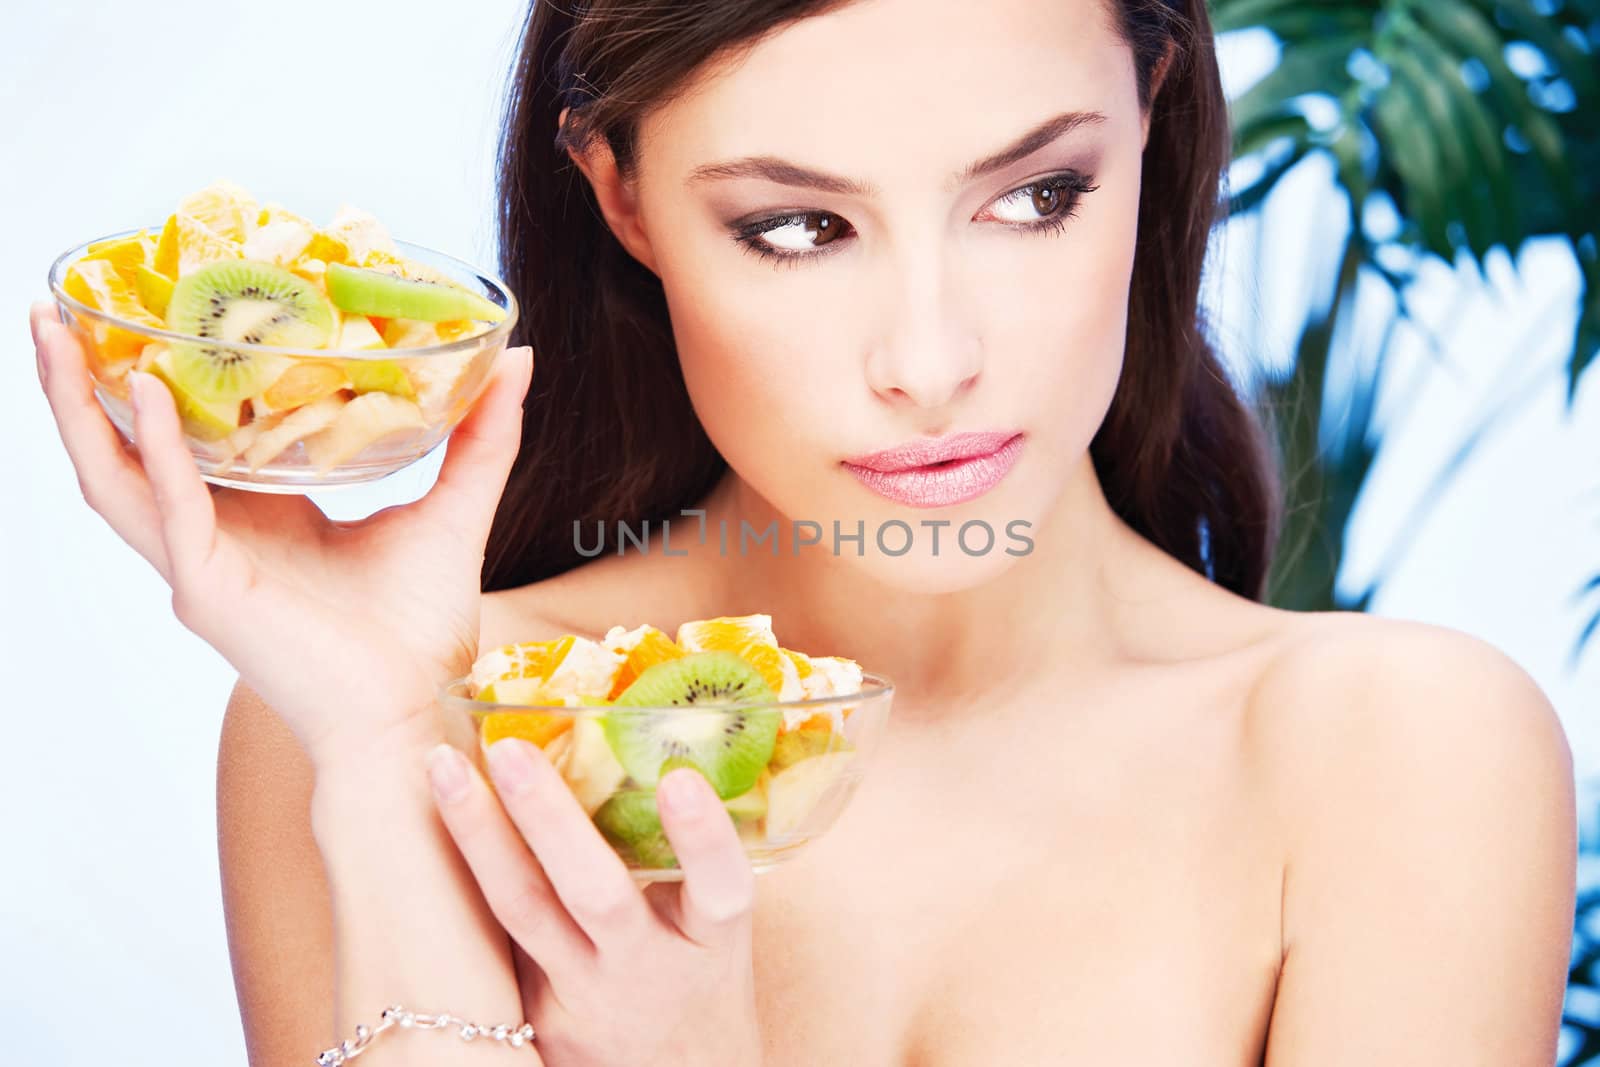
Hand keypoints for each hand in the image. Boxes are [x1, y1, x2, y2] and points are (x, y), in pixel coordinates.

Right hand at [31, 301, 534, 768]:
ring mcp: (203, 566)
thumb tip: (516, 357)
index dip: (167, 379)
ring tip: (53, 329)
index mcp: (259, 522)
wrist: (420, 711)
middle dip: (85, 381)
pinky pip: (171, 509)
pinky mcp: (211, 590)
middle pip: (126, 451)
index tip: (159, 309)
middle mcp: (216, 540)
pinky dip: (157, 451)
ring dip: (77, 406)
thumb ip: (480, 434)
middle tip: (63, 305)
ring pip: (114, 477)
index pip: (193, 441)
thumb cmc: (423, 631)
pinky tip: (146, 393)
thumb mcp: (452, 509)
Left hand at [426, 738, 763, 1066]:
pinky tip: (429, 817)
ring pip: (524, 913)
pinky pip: (493, 935)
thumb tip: (640, 735)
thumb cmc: (698, 979)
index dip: (702, 838)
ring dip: (480, 835)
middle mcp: (646, 968)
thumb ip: (683, 855)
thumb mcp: (713, 927)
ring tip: (443, 767)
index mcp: (711, 941)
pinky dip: (462, 871)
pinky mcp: (531, 1015)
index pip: (720, 891)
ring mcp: (581, 996)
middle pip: (597, 895)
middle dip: (551, 819)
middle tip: (510, 749)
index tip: (678, 779)